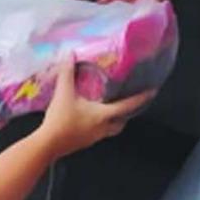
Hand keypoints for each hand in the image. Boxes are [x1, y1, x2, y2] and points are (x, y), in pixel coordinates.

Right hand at [37, 57, 154, 156]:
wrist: (48, 144)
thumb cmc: (60, 119)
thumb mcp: (63, 93)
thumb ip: (67, 73)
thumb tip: (70, 55)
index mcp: (103, 115)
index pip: (127, 106)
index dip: (141, 98)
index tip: (152, 92)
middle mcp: (103, 128)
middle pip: (121, 123)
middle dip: (125, 115)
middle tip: (126, 105)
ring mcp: (94, 137)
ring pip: (110, 130)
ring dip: (112, 121)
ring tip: (107, 110)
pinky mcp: (84, 143)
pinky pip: (97, 134)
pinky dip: (98, 126)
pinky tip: (88, 119)